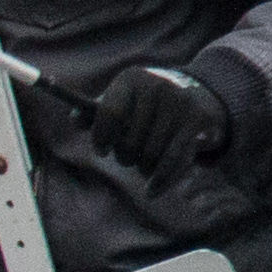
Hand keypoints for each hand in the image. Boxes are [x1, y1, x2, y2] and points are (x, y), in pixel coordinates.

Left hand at [89, 64, 227, 172]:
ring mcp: (178, 103)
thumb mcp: (122, 99)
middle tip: (125, 157)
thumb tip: (76, 120)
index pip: (110, 113)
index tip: (101, 150)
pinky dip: (160, 181)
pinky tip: (151, 192)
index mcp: (131, 78)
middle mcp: (155, 86)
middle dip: (124, 156)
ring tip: (142, 166)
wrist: (195, 93)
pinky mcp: (196, 119)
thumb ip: (95, 111)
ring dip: (143, 169)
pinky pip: (173, 160)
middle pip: (130, 141)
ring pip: (150, 155)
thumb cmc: (145, 104)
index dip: (101, 137)